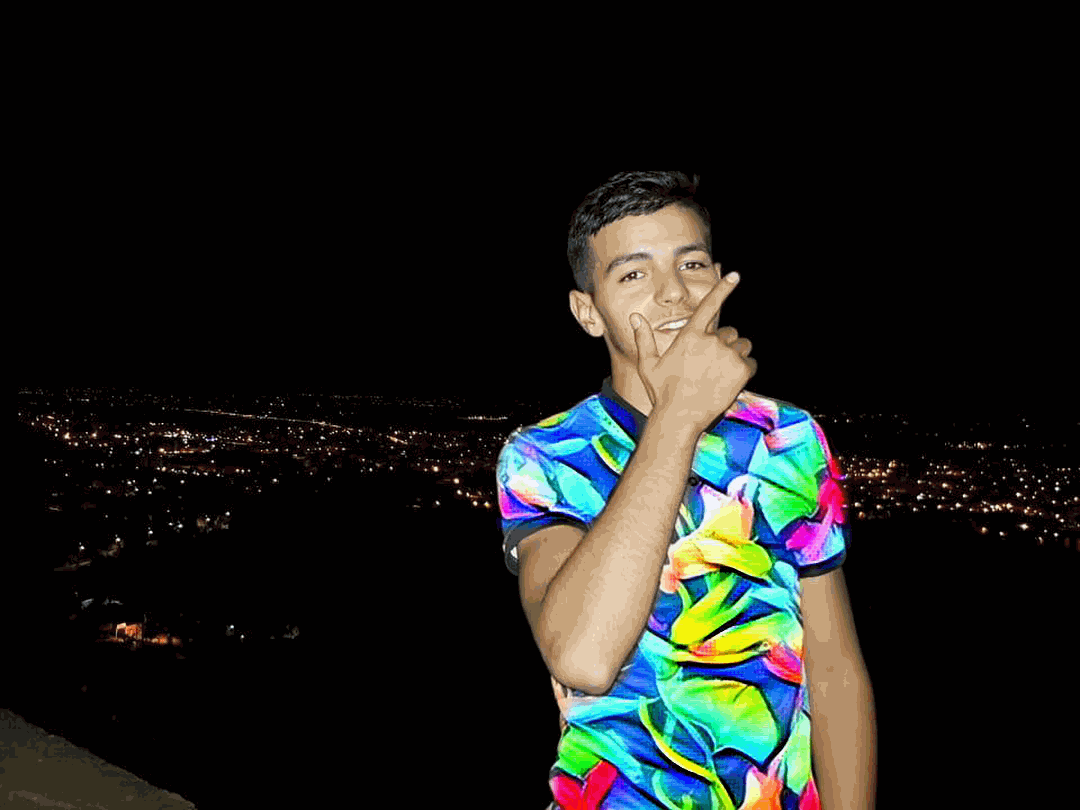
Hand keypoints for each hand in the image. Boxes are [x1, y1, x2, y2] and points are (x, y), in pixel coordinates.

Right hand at [631, 271, 756, 429]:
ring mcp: (728, 354)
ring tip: (720, 374)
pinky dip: (744, 370)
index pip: (709, 304)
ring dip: (736, 355)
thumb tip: (635, 317)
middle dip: (724, 345)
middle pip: (729, 332)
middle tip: (711, 365)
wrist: (679, 417)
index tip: (735, 275)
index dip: (723, 288)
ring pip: (742, 345)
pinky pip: (751, 362)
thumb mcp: (648, 365)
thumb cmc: (662, 392)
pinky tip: (729, 382)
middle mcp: (711, 340)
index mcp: (690, 334)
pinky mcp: (741, 370)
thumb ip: (643, 338)